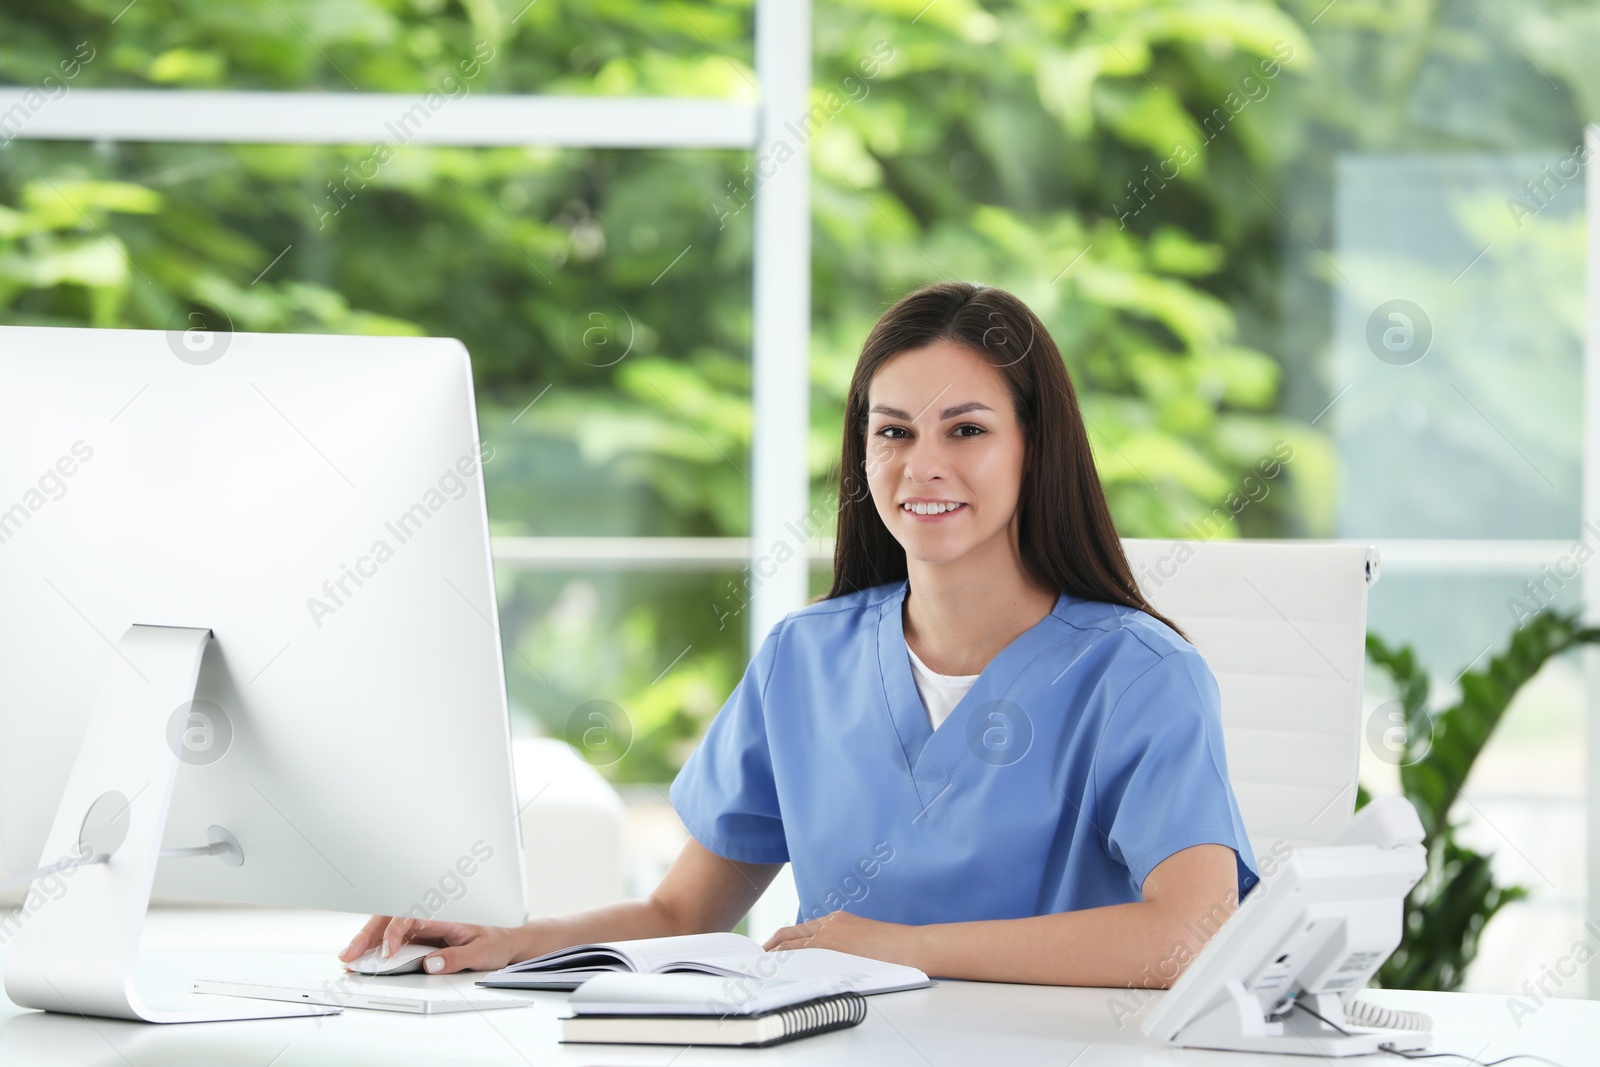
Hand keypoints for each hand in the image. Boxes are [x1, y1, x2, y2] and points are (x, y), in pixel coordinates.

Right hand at [338, 915, 522, 974]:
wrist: (506, 939)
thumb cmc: (496, 941)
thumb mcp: (482, 952)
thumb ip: (457, 958)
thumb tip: (430, 963)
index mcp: (446, 915)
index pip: (412, 918)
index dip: (396, 933)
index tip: (387, 952)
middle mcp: (430, 916)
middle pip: (391, 919)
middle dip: (368, 935)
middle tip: (349, 955)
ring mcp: (423, 925)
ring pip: (387, 926)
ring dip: (367, 940)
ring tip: (348, 958)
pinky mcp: (419, 936)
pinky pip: (392, 937)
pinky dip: (375, 946)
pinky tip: (361, 957)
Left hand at [763, 910, 923, 969]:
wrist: (910, 946)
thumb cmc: (894, 950)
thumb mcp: (864, 943)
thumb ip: (844, 947)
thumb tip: (830, 963)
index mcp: (837, 921)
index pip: (802, 930)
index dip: (783, 939)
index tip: (772, 949)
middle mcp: (829, 923)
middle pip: (789, 932)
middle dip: (770, 945)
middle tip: (758, 958)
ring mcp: (829, 932)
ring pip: (790, 942)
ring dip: (772, 953)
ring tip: (760, 965)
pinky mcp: (831, 944)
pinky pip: (798, 951)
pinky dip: (783, 958)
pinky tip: (774, 968)